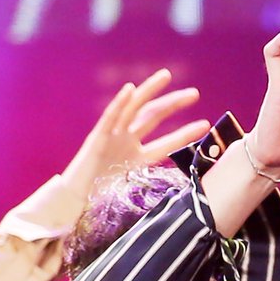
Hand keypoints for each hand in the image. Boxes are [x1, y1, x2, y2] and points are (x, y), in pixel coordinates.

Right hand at [61, 69, 210, 201]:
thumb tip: (181, 202)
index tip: (205, 125)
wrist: (74, 204)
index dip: (184, 133)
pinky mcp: (96, 138)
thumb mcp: (133, 194)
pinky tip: (131, 90)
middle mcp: (126, 142)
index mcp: (136, 157)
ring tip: (166, 76)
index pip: (165, 142)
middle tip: (194, 93)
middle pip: (152, 117)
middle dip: (173, 104)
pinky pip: (109, 118)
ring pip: (133, 109)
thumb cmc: (99, 202)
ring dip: (149, 92)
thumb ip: (151, 190)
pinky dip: (119, 103)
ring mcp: (111, 138)